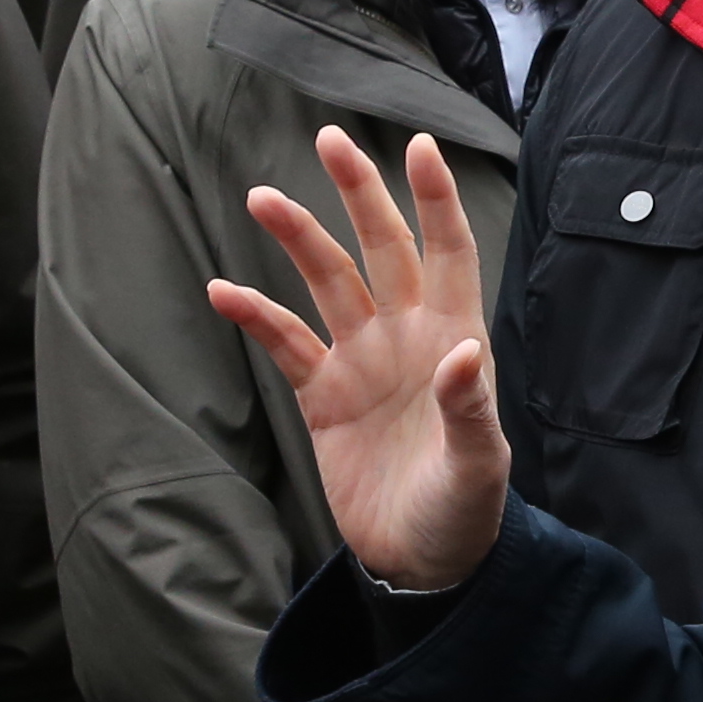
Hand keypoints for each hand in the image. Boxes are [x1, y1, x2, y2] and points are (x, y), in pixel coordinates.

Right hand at [205, 128, 510, 594]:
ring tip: (262, 197)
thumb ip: (470, 409)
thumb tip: (461, 355)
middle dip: (357, 194)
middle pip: (380, 248)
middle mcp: (406, 337)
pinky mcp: (322, 396)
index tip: (419, 147)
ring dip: (298, 240)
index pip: (448, 253)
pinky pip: (285, 343)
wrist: (421, 562)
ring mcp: (360, 361)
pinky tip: (222, 291)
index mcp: (454, 339)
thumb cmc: (465, 512)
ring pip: (326, 282)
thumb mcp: (480, 467)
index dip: (435, 202)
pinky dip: (255, 316)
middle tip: (327, 139)